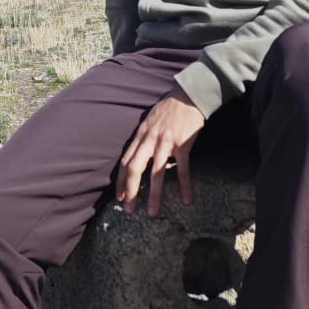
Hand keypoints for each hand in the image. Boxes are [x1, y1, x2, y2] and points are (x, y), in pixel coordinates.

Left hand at [115, 89, 205, 217]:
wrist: (189, 96)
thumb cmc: (169, 109)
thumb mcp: (150, 121)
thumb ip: (143, 138)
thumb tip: (136, 155)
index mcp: (141, 135)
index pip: (126, 161)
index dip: (121, 181)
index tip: (119, 197)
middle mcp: (150, 140)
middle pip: (136, 169)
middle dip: (131, 191)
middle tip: (129, 210)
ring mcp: (166, 142)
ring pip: (157, 173)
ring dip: (154, 195)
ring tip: (153, 212)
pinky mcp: (183, 144)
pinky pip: (183, 169)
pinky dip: (184, 185)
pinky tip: (186, 199)